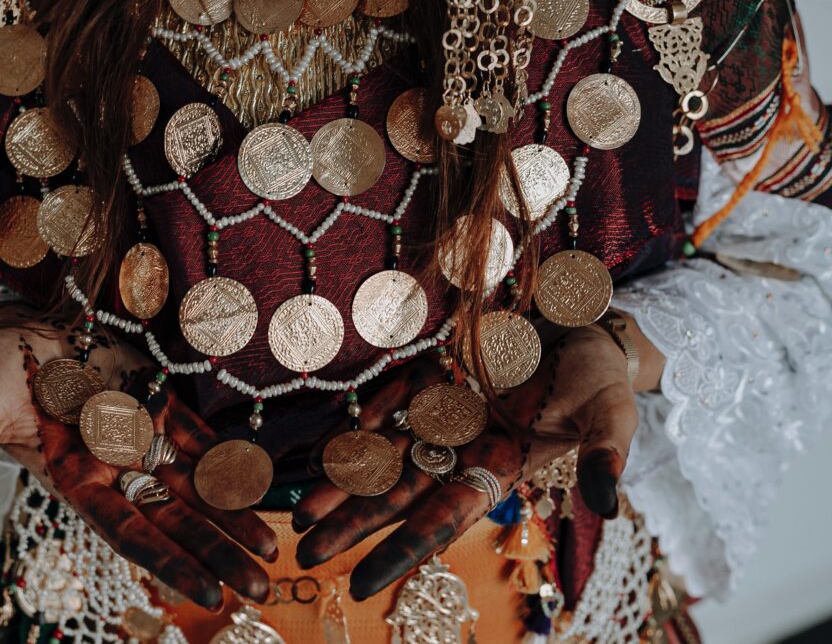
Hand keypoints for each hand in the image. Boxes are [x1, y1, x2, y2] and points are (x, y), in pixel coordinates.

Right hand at [0, 303, 275, 609]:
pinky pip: (202, 441)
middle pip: (176, 521)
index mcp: (76, 481)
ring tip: (270, 552)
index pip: (131, 533)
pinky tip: (260, 488)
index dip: (170, 563)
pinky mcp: (159, 406)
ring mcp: (142, 439)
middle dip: (217, 555)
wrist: (17, 326)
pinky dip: (230, 464)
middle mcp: (116, 469)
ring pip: (196, 488)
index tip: (208, 596)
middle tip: (260, 589)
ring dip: (233, 520)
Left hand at [293, 315, 661, 600]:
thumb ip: (603, 455)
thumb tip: (607, 503)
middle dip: (353, 525)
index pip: (443, 519)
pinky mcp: (433, 381)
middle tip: (306, 554)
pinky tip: (331, 446)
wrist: (582, 324)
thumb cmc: (599, 375)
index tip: (359, 585)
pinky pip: (391, 406)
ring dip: (342, 484)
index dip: (400, 551)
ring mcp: (444, 417)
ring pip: (384, 457)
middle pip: (399, 495)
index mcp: (500, 468)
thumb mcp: (611, 414)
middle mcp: (463, 450)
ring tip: (299, 516)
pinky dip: (363, 423)